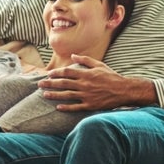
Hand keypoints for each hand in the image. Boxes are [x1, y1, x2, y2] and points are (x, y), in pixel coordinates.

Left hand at [36, 55, 150, 111]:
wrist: (124, 90)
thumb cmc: (111, 76)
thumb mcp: (99, 64)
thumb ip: (85, 60)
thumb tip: (73, 55)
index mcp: (86, 74)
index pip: (67, 72)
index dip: (57, 73)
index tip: (49, 74)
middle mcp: (84, 84)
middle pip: (64, 83)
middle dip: (50, 83)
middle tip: (40, 84)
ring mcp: (87, 96)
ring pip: (67, 95)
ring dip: (54, 95)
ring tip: (45, 94)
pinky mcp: (90, 105)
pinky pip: (76, 107)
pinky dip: (66, 107)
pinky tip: (58, 107)